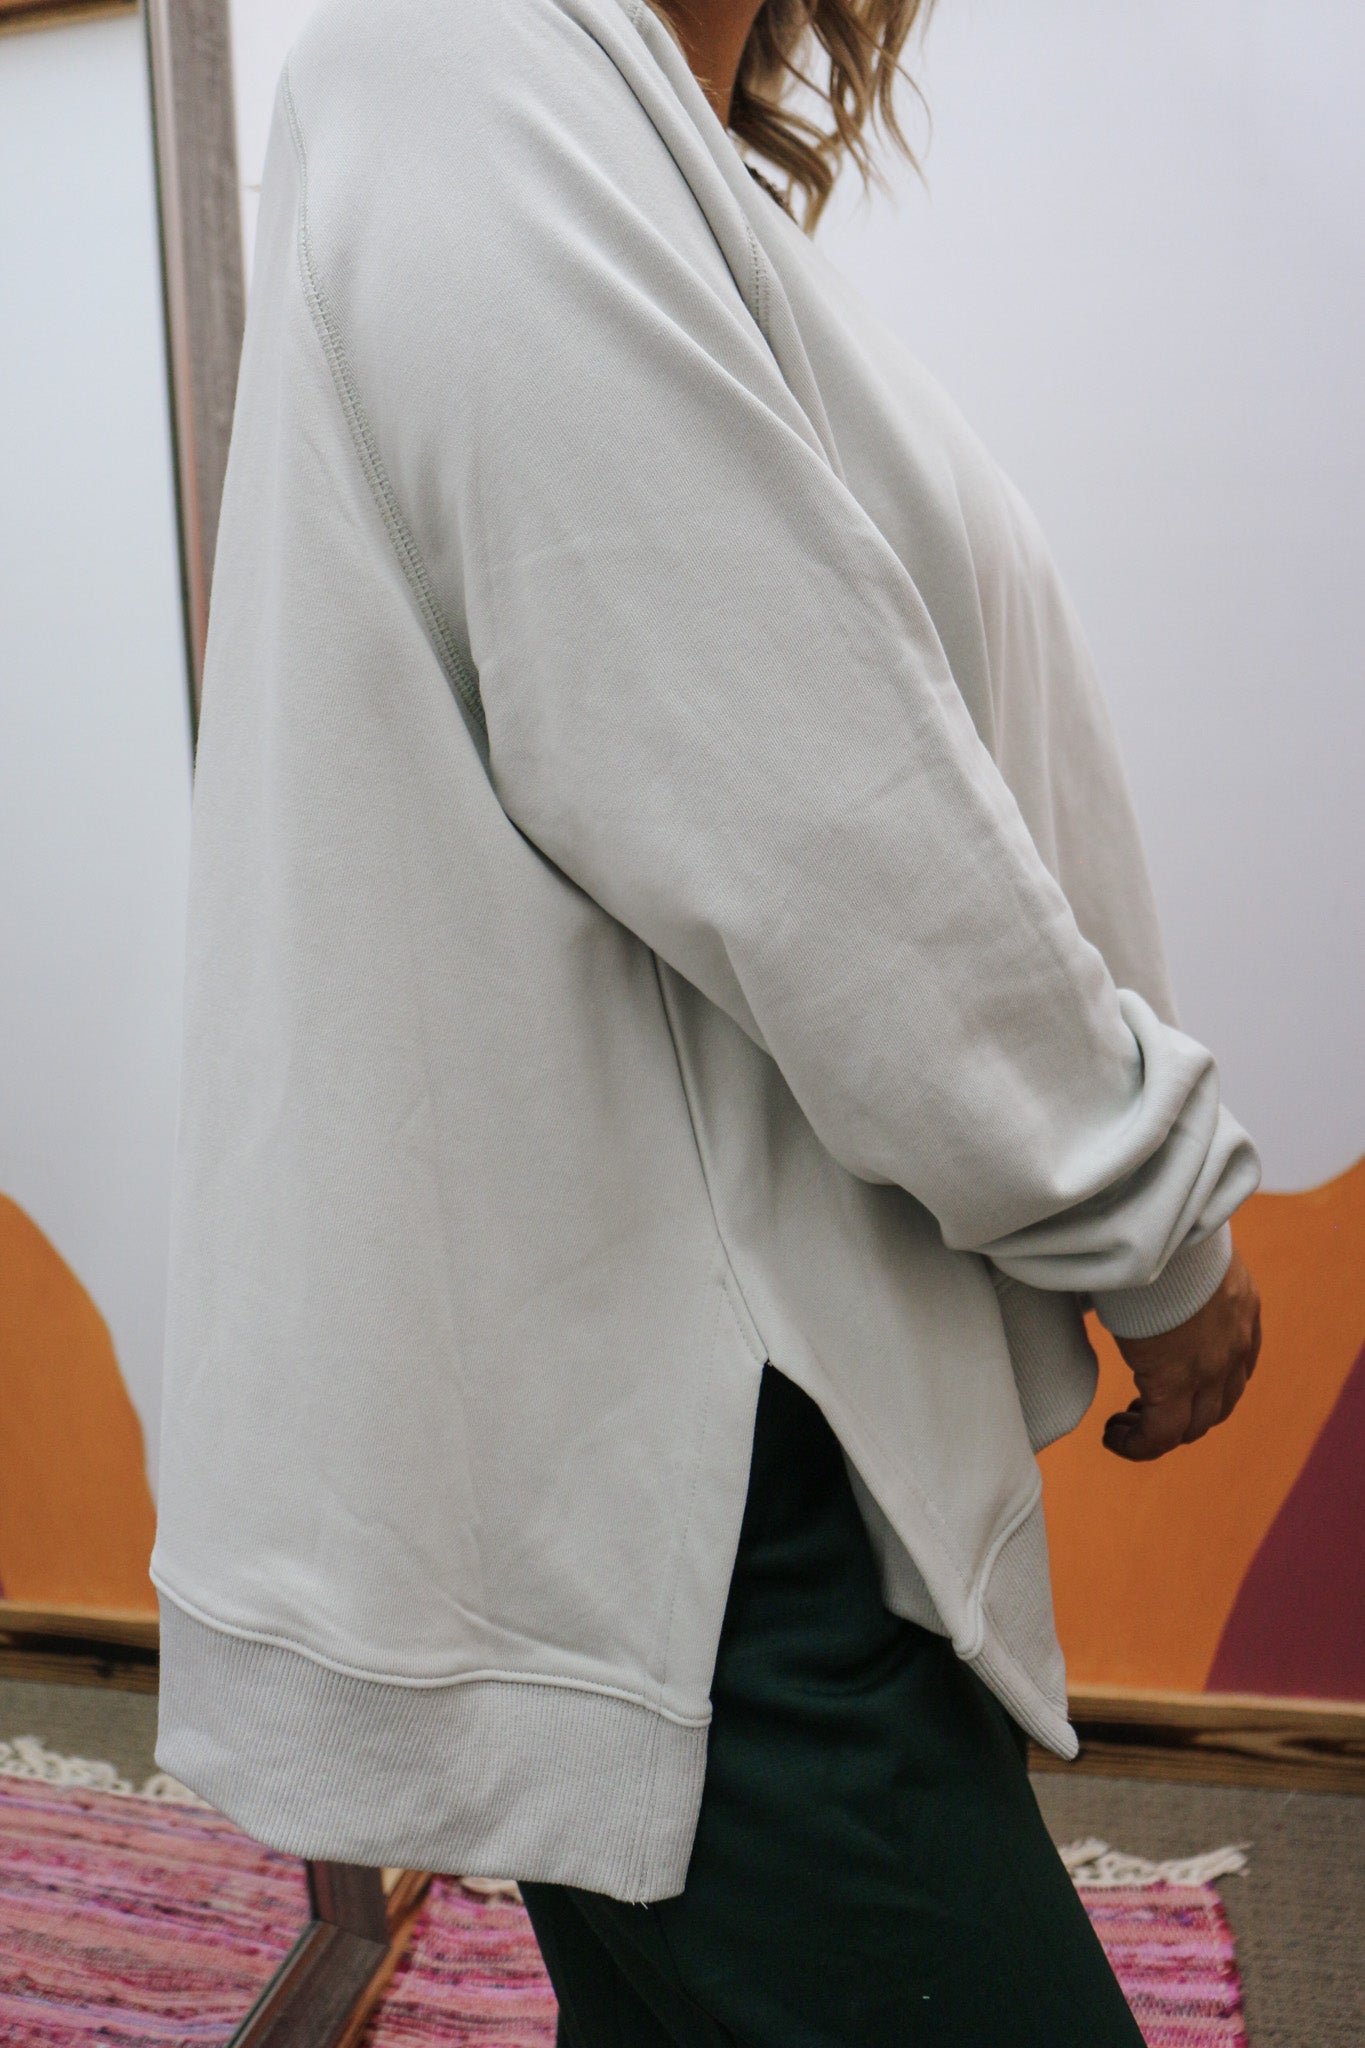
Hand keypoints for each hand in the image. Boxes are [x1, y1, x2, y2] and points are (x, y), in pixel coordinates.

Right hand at [1104, 1246, 1261, 1461]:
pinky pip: (1158, 1435)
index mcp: (1242, 1309)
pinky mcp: (1172, 1382)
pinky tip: (1114, 1436)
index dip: (1210, 1386)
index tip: (1177, 1384)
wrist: (1162, 1231)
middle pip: (1219, 1405)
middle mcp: (1234, 1346)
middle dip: (1186, 1415)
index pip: (1239, 1368)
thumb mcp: (1186, 1247)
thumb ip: (1178, 1265)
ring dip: (1161, 1432)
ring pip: (1192, 1426)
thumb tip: (1145, 1263)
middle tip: (1145, 1409)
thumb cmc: (1163, 1226)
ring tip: (1126, 1425)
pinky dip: (1137, 1444)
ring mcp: (1207, 1369)